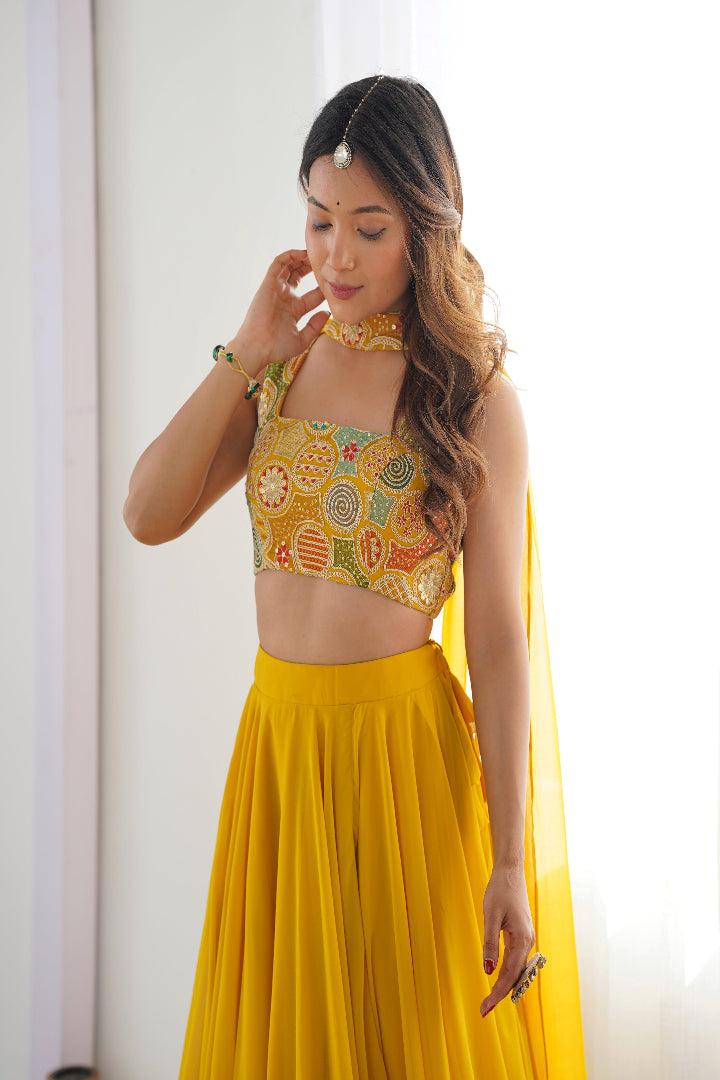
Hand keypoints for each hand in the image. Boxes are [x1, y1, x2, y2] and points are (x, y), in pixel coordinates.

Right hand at [227, 249, 329, 370]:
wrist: (258, 347)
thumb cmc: (276, 348)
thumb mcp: (302, 339)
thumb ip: (315, 326)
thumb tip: (328, 313)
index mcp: (294, 309)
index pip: (313, 294)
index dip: (324, 288)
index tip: (336, 284)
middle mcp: (286, 297)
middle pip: (300, 275)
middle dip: (312, 267)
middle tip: (325, 262)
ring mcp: (277, 289)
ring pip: (289, 266)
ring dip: (301, 257)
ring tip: (315, 253)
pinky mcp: (268, 283)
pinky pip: (278, 263)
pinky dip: (289, 255)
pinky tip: (302, 253)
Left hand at [480, 864, 535, 1017]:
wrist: (510, 872)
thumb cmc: (499, 891)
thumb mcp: (491, 917)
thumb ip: (490, 944)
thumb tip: (488, 970)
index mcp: (522, 939)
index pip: (509, 974)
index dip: (497, 992)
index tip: (485, 1008)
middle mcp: (528, 941)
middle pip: (515, 975)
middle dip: (500, 993)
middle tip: (484, 1009)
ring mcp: (526, 938)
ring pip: (516, 969)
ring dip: (504, 984)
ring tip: (490, 1000)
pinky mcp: (521, 934)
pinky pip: (515, 959)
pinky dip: (507, 972)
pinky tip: (498, 978)